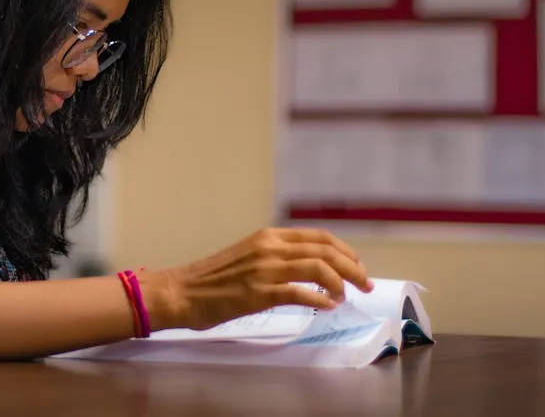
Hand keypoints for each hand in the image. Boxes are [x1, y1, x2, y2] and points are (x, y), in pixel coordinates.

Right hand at [142, 227, 372, 331]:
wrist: (180, 292)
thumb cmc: (211, 280)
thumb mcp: (247, 257)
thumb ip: (275, 259)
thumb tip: (307, 270)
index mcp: (268, 237)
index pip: (319, 237)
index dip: (345, 251)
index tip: (357, 266)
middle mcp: (269, 247)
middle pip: (325, 250)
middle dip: (352, 268)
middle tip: (365, 284)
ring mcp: (264, 269)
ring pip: (318, 267)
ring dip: (340, 283)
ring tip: (346, 297)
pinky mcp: (258, 292)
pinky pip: (300, 293)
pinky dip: (319, 300)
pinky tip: (326, 307)